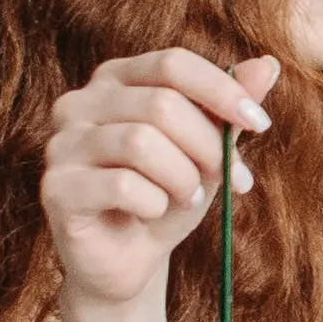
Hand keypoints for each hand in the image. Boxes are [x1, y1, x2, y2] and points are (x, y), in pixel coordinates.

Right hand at [41, 50, 277, 312]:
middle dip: (209, 148)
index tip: (260, 124)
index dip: (222, 91)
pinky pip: (121, 186)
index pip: (172, 63)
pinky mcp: (55, 188)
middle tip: (225, 180)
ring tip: (187, 198)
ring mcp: (62, 144)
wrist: (132, 258)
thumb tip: (267, 65)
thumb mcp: (209, 151)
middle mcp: (80, 102)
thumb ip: (230, 109)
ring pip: (140, 143)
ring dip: (183, 178)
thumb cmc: (170, 195)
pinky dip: (155, 204)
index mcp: (117, 80)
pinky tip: (153, 213)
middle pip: (162, 105)